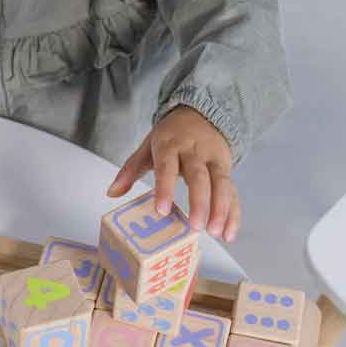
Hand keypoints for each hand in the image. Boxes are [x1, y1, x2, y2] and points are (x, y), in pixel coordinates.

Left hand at [107, 105, 239, 241]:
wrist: (201, 112)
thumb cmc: (171, 136)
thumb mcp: (148, 147)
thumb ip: (130, 170)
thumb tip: (111, 193)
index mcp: (171, 145)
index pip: (167, 167)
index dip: (165, 188)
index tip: (162, 210)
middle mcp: (195, 152)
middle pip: (200, 177)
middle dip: (200, 202)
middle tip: (196, 227)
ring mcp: (214, 160)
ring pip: (222, 184)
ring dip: (221, 209)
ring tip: (215, 233)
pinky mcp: (227, 168)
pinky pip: (233, 192)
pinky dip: (233, 213)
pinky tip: (229, 234)